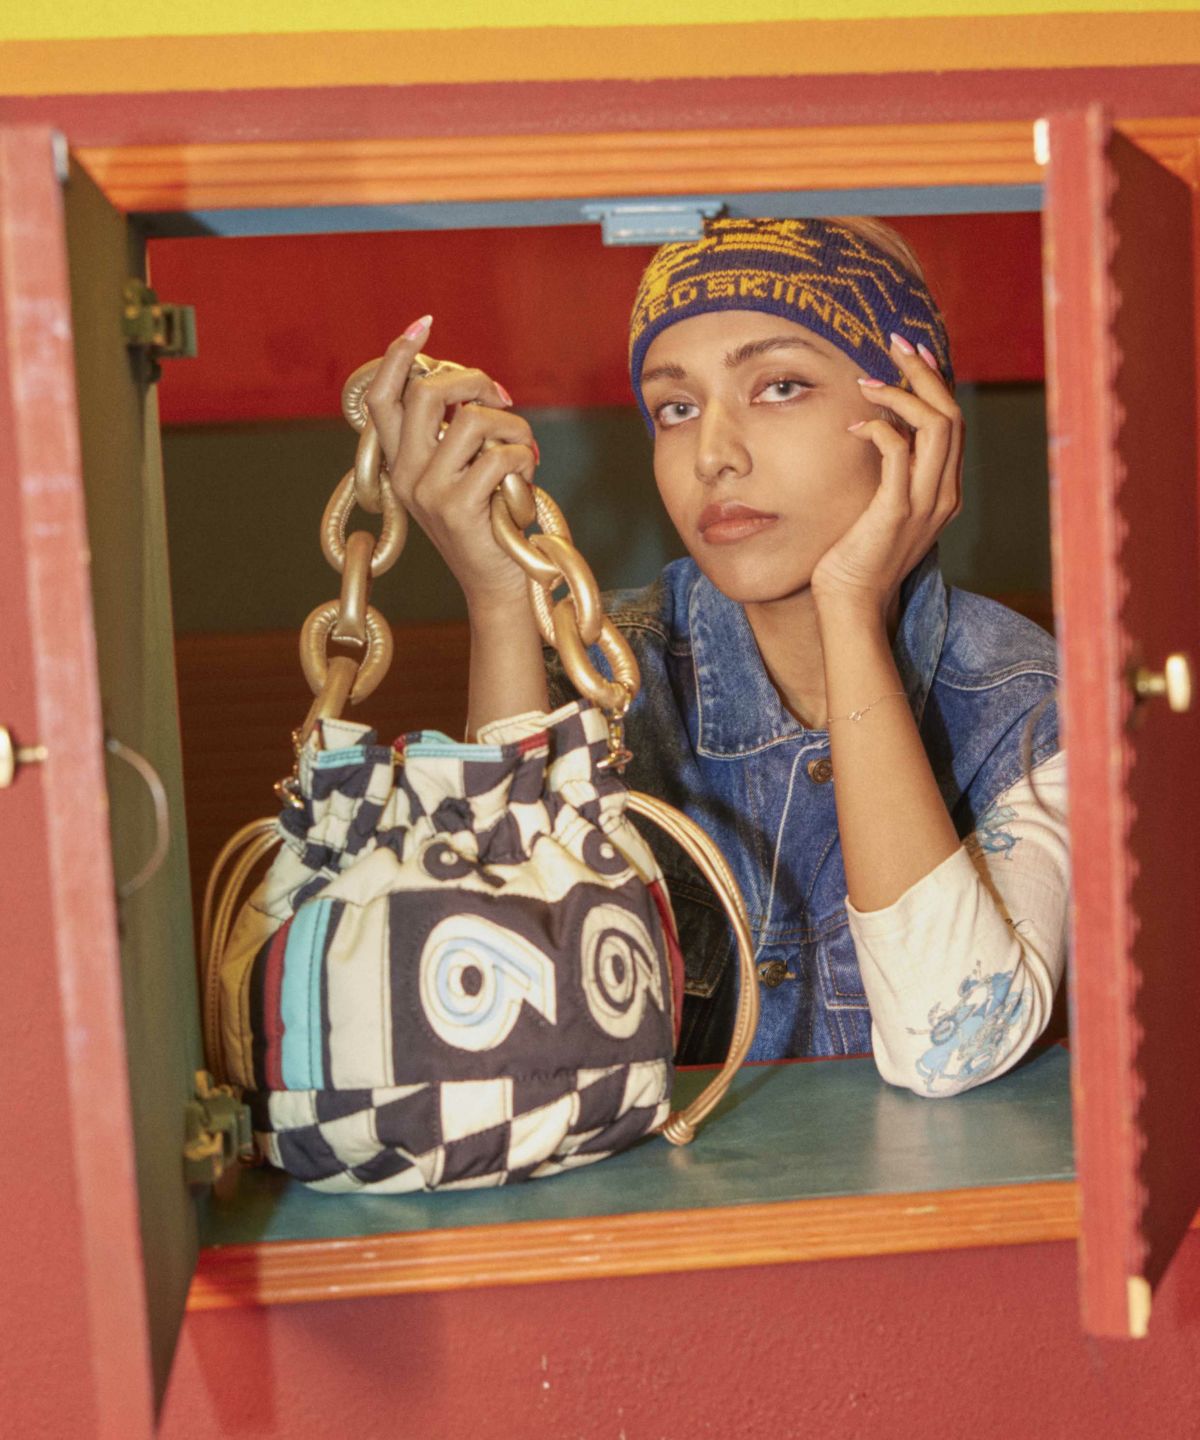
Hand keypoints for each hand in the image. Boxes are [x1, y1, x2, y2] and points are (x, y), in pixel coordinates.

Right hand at [364, 316, 538, 610]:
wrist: (497, 585)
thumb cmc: (489, 524)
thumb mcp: (462, 475)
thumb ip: (456, 435)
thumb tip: (477, 387)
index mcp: (401, 463)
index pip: (380, 398)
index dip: (398, 356)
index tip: (422, 326)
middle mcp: (406, 475)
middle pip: (426, 394)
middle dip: (473, 381)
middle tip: (502, 398)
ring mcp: (429, 492)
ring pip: (470, 419)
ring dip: (511, 425)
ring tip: (523, 450)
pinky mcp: (458, 508)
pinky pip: (500, 456)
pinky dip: (524, 458)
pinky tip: (525, 482)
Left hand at [811, 334, 962, 621]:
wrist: (853, 603)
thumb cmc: (857, 554)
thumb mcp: (885, 507)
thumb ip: (894, 474)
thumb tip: (881, 431)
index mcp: (946, 490)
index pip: (954, 421)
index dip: (937, 381)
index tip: (913, 352)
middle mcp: (945, 493)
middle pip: (951, 413)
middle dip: (924, 372)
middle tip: (894, 344)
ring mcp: (925, 503)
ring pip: (937, 426)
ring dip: (902, 394)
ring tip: (867, 381)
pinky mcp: (896, 512)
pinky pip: (898, 454)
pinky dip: (879, 429)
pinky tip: (855, 426)